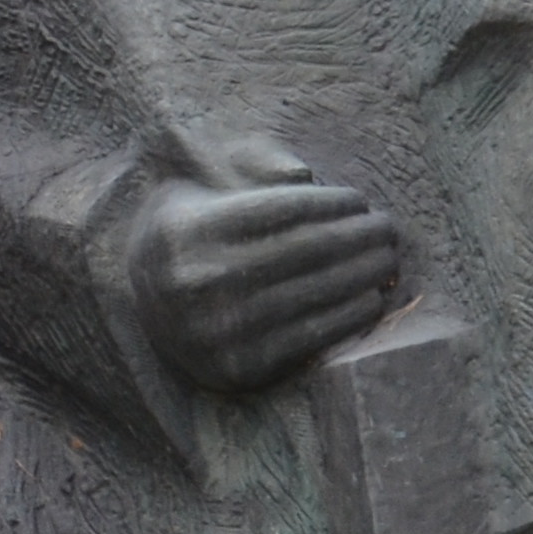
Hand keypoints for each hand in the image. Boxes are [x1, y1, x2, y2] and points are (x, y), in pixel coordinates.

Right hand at [121, 133, 402, 392]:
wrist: (144, 313)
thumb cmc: (187, 238)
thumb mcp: (197, 188)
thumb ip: (247, 165)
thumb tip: (303, 175)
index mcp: (188, 231)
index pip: (281, 210)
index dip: (330, 203)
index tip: (360, 201)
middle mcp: (199, 282)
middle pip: (306, 251)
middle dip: (359, 237)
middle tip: (388, 229)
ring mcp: (218, 330)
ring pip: (316, 293)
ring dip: (365, 274)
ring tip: (387, 260)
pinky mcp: (239, 368)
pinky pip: (313, 337)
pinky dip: (351, 317)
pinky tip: (371, 299)